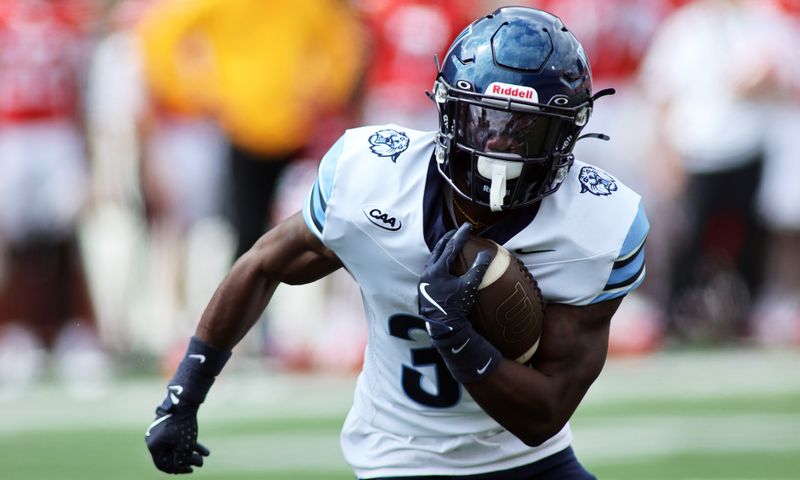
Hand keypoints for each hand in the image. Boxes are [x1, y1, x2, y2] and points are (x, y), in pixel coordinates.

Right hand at [145, 402, 208, 473]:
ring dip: (191, 452)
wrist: (184, 401)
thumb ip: (181, 459)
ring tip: (204, 456)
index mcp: (153, 446)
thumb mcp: (184, 446)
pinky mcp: (170, 424)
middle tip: (200, 463)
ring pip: (177, 446)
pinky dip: (190, 443)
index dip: (177, 469)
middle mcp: (155, 439)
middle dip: (187, 460)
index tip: (190, 470)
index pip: (163, 464)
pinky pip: (179, 438)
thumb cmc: (182, 425)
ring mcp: (161, 431)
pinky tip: (204, 449)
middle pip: (172, 455)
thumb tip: (180, 466)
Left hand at [418, 223, 490, 339]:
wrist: (443, 327)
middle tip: (459, 231)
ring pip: (433, 257)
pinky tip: (445, 262)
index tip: (468, 226)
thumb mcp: (469, 287)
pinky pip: (432, 267)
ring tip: (452, 243)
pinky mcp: (424, 286)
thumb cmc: (456, 307)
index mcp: (437, 269)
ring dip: (443, 249)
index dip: (461, 235)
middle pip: (439, 249)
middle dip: (449, 238)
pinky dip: (439, 260)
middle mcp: (428, 272)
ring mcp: (424, 279)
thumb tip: (486, 253)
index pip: (451, 246)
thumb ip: (478, 269)